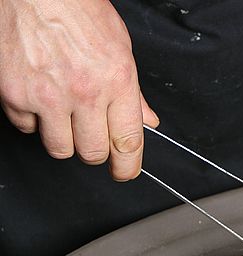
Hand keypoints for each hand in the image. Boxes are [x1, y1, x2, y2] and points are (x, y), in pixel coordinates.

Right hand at [0, 0, 158, 180]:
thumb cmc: (75, 7)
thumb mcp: (118, 46)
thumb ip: (133, 91)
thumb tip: (147, 121)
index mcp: (116, 80)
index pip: (128, 142)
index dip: (128, 166)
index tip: (124, 172)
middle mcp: (83, 91)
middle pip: (93, 152)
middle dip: (94, 150)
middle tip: (90, 134)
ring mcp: (47, 95)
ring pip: (59, 148)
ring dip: (63, 138)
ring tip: (63, 112)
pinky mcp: (15, 94)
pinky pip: (27, 128)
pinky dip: (32, 119)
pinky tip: (38, 96)